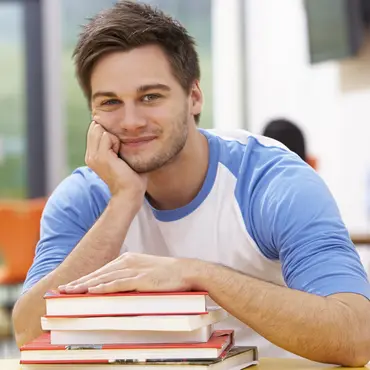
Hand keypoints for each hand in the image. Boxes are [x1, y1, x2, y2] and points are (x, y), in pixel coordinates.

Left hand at [58, 253, 199, 293]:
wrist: (186, 271)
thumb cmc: (167, 273)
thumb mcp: (145, 270)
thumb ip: (130, 275)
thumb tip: (116, 285)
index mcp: (128, 259)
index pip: (102, 270)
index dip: (86, 277)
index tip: (72, 284)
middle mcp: (128, 262)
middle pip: (99, 273)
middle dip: (80, 281)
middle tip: (63, 289)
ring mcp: (134, 269)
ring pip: (105, 278)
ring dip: (86, 285)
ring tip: (71, 291)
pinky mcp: (141, 279)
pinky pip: (118, 284)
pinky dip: (103, 287)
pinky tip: (92, 291)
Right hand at [85, 116, 146, 199]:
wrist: (130, 194)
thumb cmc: (132, 178)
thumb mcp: (123, 158)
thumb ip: (120, 145)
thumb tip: (127, 132)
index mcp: (93, 156)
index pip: (96, 130)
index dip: (109, 132)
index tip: (120, 147)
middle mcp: (90, 156)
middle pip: (96, 127)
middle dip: (110, 132)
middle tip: (120, 150)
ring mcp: (93, 156)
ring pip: (100, 129)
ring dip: (114, 137)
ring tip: (120, 153)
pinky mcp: (101, 156)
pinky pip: (107, 135)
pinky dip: (117, 141)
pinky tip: (121, 155)